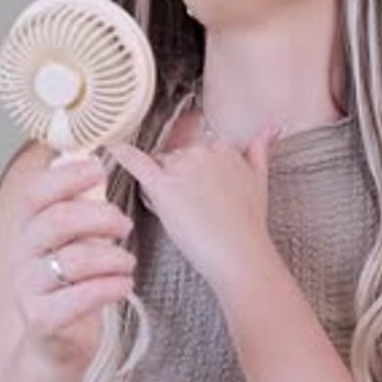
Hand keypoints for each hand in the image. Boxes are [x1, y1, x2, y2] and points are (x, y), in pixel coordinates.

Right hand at [9, 156, 134, 370]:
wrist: (58, 344)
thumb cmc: (73, 286)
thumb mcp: (75, 243)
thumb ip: (80, 209)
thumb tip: (91, 163)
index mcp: (28, 230)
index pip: (36, 193)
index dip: (67, 177)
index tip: (99, 170)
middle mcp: (22, 256)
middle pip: (56, 221)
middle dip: (98, 216)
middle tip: (124, 224)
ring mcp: (28, 289)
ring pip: (72, 260)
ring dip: (111, 257)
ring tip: (128, 262)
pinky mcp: (41, 320)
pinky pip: (79, 298)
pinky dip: (109, 287)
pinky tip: (125, 284)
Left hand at [108, 126, 279, 297]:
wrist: (240, 253)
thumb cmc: (249, 224)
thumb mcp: (260, 180)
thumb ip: (260, 150)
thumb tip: (271, 127)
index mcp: (223, 148)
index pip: (195, 152)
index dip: (192, 175)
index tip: (201, 195)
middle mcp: (202, 151)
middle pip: (174, 158)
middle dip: (176, 179)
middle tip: (192, 210)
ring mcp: (182, 167)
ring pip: (158, 166)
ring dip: (161, 184)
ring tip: (181, 213)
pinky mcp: (164, 186)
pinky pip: (138, 163)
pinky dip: (122, 154)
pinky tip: (110, 146)